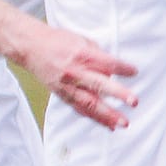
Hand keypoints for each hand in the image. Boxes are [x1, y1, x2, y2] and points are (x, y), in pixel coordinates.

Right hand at [20, 21, 139, 129]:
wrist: (31, 48)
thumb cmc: (57, 41)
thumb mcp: (81, 39)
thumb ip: (97, 54)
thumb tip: (112, 69)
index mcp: (82, 54)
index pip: (106, 63)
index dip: (122, 68)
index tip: (134, 72)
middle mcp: (75, 72)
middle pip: (99, 85)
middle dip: (118, 94)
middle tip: (134, 102)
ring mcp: (68, 86)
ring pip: (90, 103)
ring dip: (108, 114)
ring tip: (123, 123)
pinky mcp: (62, 95)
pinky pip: (80, 109)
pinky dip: (94, 118)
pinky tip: (108, 125)